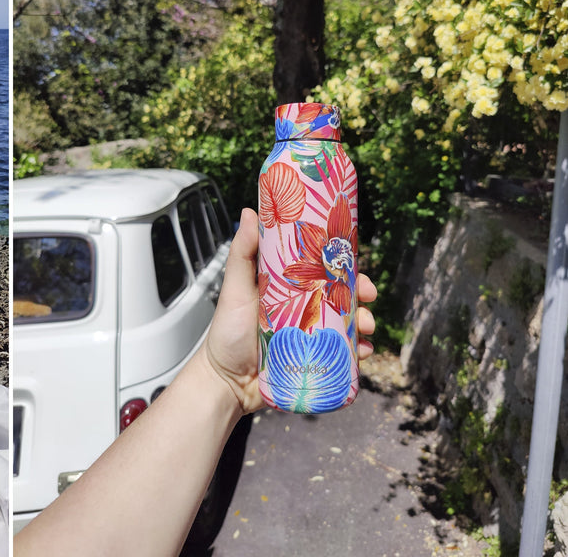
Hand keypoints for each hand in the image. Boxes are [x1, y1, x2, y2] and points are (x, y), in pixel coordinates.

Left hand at [197, 207, 376, 415]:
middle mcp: (304, 311)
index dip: (344, 267)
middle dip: (362, 295)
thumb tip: (250, 212)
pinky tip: (362, 351)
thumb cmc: (226, 332)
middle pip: (343, 298)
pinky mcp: (316, 363)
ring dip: (365, 322)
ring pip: (349, 325)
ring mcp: (312, 337)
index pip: (323, 272)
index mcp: (290, 290)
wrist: (225, 382)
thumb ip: (242, 253)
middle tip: (369, 296)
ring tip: (366, 328)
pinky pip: (345, 356)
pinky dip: (358, 352)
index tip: (355, 265)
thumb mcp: (234, 288)